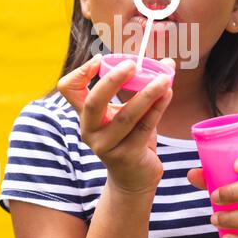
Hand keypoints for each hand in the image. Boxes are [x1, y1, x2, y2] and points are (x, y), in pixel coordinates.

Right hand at [57, 54, 174, 194]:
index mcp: (86, 114)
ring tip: (164, 78)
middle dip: (113, 80)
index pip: (68, 89)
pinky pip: (144, 128)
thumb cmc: (130, 137)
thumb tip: (167, 63)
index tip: (101, 59)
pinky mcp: (126, 156)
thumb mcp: (130, 110)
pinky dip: (158, 108)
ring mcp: (106, 145)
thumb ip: (144, 86)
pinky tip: (168, 94)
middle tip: (133, 64)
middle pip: (93, 102)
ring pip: (126, 116)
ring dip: (147, 94)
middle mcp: (90, 130)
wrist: (134, 178)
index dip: (80, 72)